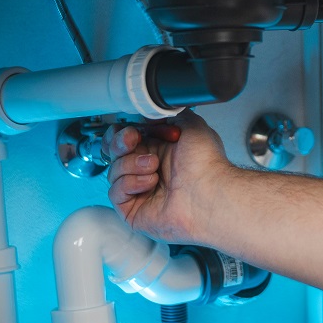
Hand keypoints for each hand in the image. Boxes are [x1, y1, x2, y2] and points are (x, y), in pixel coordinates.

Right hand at [102, 109, 230, 242]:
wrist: (209, 190)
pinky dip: (130, 183)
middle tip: (133, 140)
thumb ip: (168, 113)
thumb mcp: (191, 124)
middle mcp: (148, 170)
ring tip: (154, 166)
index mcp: (158, 150)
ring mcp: (140, 191)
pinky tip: (150, 183)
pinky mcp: (133, 210)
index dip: (121, 133)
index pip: (124, 140)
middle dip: (120, 143)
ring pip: (113, 172)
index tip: (130, 129)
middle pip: (114, 154)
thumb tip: (149, 112)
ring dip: (132, 164)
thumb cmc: (205, 164)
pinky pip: (115, 192)